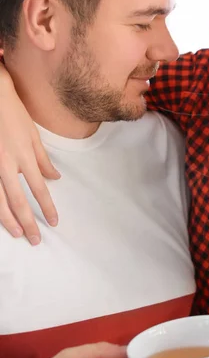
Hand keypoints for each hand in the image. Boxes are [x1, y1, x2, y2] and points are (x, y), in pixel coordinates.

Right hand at [0, 61, 59, 243]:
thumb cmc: (15, 117)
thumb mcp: (34, 137)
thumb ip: (44, 160)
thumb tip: (55, 178)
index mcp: (24, 157)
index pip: (39, 189)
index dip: (47, 207)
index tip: (54, 222)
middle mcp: (7, 166)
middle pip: (18, 202)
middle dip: (28, 223)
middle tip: (35, 240)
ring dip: (8, 221)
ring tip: (17, 235)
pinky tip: (0, 217)